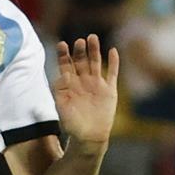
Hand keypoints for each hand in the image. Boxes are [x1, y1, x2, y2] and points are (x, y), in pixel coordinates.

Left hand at [52, 34, 119, 149]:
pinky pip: (112, 73)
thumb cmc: (72, 124)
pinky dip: (114, 62)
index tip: (61, 44)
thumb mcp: (62, 108)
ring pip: (96, 63)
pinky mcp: (110, 90)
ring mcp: (97, 84)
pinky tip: (113, 50)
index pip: (65, 66)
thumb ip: (60, 92)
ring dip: (94, 51)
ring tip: (92, 37)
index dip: (63, 55)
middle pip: (81, 61)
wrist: (89, 136)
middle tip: (79, 40)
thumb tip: (61, 76)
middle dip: (80, 51)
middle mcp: (83, 81)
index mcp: (70, 85)